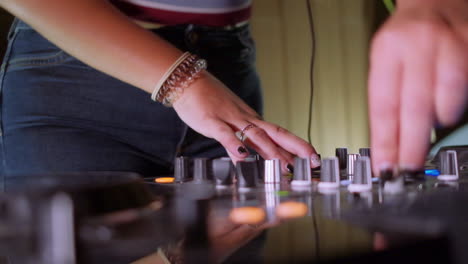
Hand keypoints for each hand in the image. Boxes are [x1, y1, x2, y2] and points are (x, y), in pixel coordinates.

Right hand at [173, 71, 319, 172]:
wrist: (188, 81)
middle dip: (296, 148)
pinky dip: (235, 146)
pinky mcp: (212, 121)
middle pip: (276, 133)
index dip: (297, 145)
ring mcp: (230, 119)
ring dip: (272, 152)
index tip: (313, 156)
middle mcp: (246, 119)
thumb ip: (238, 142)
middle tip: (313, 161)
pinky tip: (242, 156)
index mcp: (252, 120)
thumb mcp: (228, 123)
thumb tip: (248, 160)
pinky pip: (225, 135)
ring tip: (286, 167)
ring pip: (256, 136)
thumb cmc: (208, 102)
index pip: (280, 134)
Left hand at [369, 0, 467, 174]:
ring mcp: (452, 45)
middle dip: (411, 145)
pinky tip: (448, 110)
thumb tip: (388, 140)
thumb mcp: (385, 58)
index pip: (383, 104)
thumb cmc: (408, 34)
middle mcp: (420, 45)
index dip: (384, 141)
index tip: (384, 166)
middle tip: (408, 167)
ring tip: (432, 127)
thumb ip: (388, 94)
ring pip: (448, 100)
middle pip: (415, 107)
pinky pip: (466, 89)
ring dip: (439, 122)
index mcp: (388, 50)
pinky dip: (456, 107)